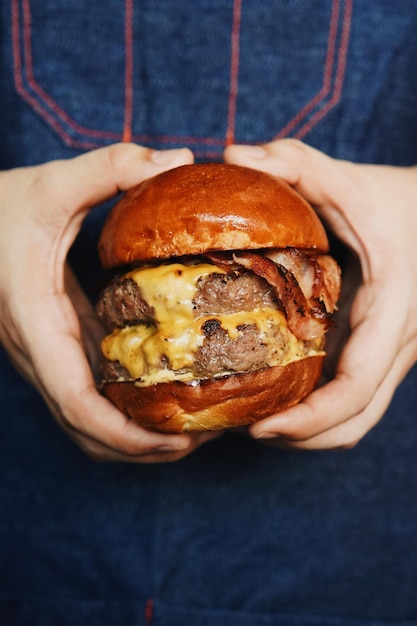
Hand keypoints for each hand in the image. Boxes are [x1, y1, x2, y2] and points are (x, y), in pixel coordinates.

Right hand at [0, 143, 218, 461]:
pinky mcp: (56, 345)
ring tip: (191, 426)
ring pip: (86, 421)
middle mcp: (40, 352)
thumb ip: (109, 167)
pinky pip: (89, 394)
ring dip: (134, 436)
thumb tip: (179, 159)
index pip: (78, 404)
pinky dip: (124, 410)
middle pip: (87, 431)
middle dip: (143, 447)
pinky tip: (163, 391)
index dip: (128, 436)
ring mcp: (46, 354)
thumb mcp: (51, 184)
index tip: (180, 440)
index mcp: (37, 323)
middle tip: (203, 437)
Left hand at [225, 139, 416, 448]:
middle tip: (244, 430)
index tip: (259, 428)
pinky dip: (318, 410)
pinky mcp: (381, 351)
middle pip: (355, 423)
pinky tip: (278, 392)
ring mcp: (393, 354)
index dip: (309, 420)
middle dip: (301, 438)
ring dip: (308, 432)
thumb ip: (297, 164)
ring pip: (357, 418)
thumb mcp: (351, 181)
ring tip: (254, 421)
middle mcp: (398, 345)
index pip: (356, 389)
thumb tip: (234, 154)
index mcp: (391, 313)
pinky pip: (353, 398)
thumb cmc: (402, 202)